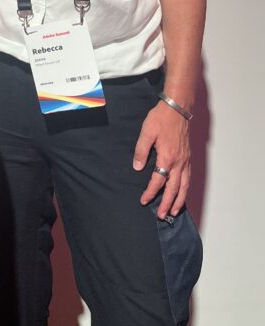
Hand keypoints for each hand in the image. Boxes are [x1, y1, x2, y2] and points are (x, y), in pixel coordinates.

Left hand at [132, 101, 190, 218]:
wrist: (177, 109)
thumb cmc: (160, 119)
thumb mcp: (146, 133)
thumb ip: (141, 151)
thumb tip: (137, 168)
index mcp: (167, 158)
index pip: (158, 181)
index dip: (150, 192)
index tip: (143, 200)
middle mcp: (178, 162)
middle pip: (173, 189)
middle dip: (167, 204)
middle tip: (162, 216)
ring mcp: (185, 161)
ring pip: (184, 186)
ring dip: (179, 200)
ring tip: (174, 212)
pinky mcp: (187, 157)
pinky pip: (188, 178)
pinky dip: (185, 189)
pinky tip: (182, 193)